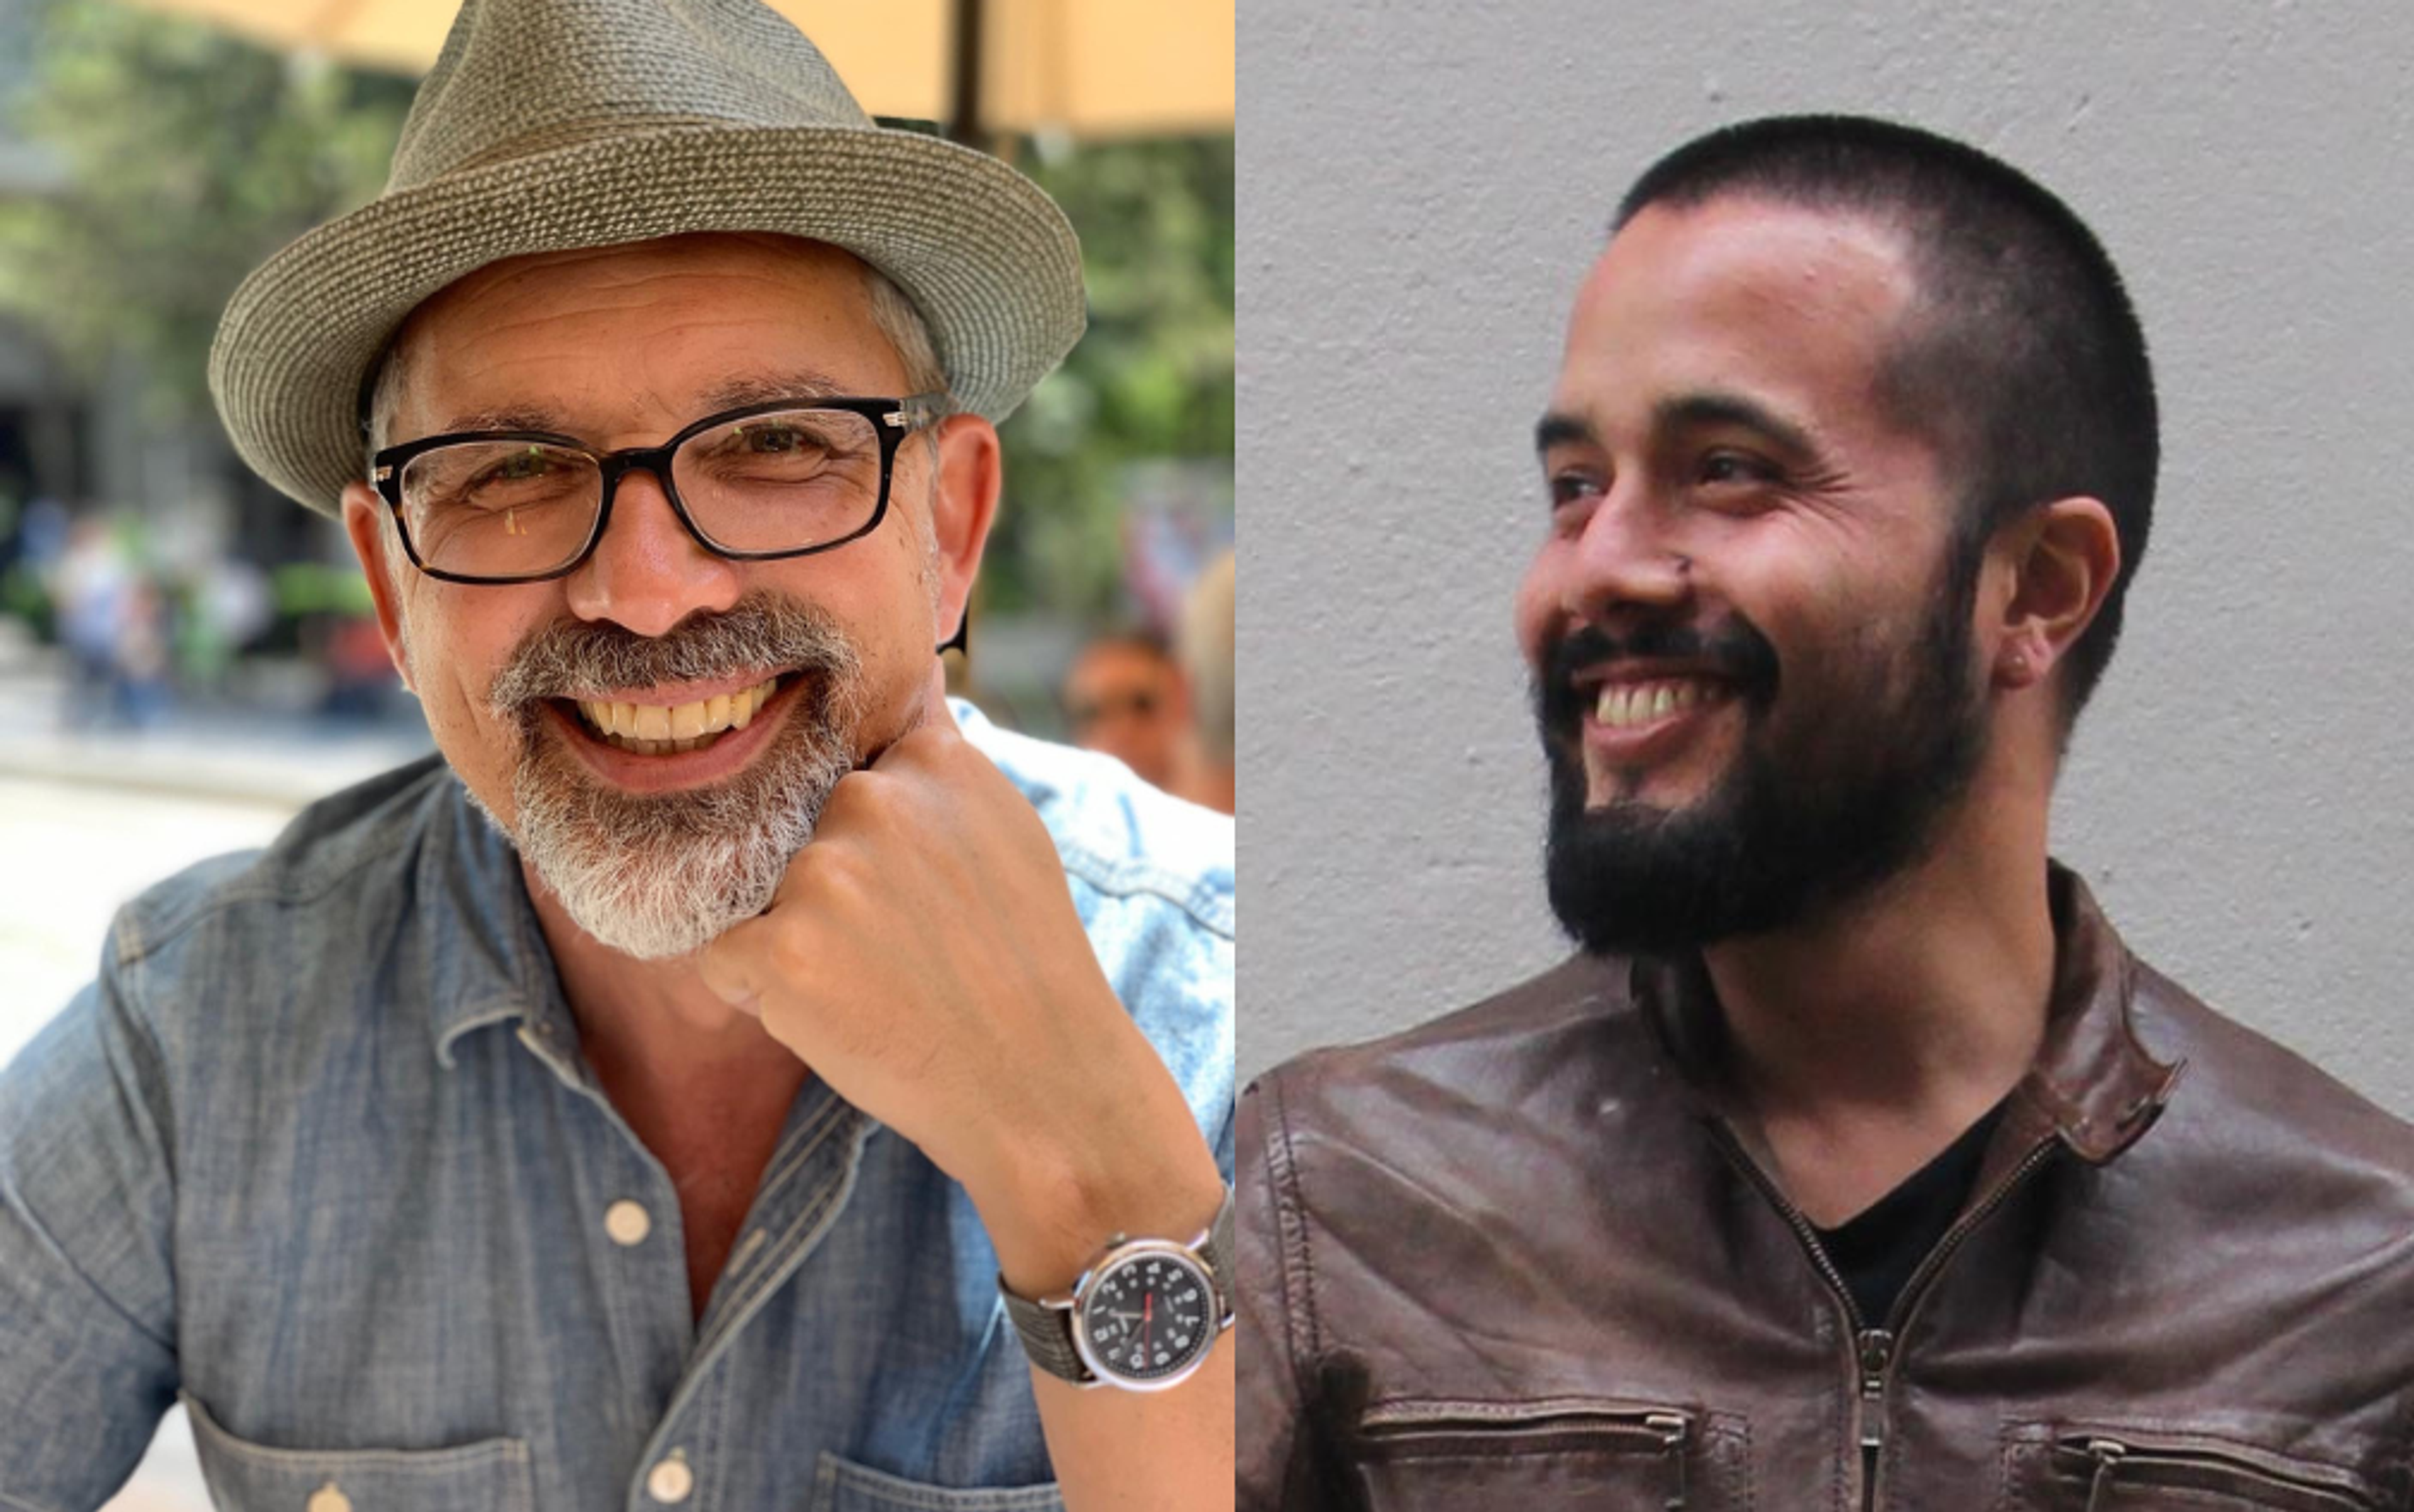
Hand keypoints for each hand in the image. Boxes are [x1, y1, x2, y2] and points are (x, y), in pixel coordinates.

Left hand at [698, 676, 1220, 1291]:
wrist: (1044, 1087)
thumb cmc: (1030, 968)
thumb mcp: (1010, 833)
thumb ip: (944, 763)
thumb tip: (913, 681)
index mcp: (934, 762)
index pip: (846, 753)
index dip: (859, 821)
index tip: (897, 874)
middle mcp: (874, 801)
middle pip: (799, 829)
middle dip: (828, 884)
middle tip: (900, 949)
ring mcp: (824, 874)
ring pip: (763, 894)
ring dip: (797, 940)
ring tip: (877, 987)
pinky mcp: (780, 953)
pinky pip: (723, 957)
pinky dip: (758, 992)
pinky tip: (834, 1015)